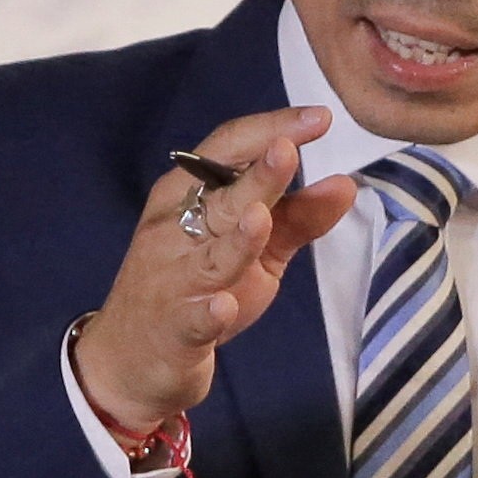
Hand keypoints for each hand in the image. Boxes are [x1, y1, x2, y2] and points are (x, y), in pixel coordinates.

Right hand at [74, 108, 354, 432]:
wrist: (130, 360)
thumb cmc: (195, 290)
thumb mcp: (253, 252)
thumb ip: (296, 218)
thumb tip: (347, 183)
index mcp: (187, 197)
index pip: (226, 151)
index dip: (270, 129)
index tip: (320, 117)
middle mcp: (174, 231)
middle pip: (219, 198)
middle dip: (256, 176)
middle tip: (288, 149)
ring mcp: (172, 283)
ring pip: (209, 258)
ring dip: (236, 239)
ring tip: (260, 217)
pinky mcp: (175, 331)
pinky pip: (193, 320)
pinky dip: (209, 314)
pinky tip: (223, 307)